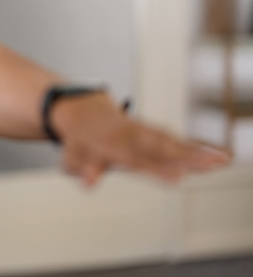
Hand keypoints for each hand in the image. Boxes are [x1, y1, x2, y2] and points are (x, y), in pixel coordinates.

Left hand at [53, 94, 230, 186]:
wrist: (83, 111)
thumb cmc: (78, 141)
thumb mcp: (71, 157)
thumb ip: (81, 169)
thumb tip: (89, 182)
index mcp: (111, 143)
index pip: (136, 159)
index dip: (156, 169)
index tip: (177, 178)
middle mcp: (131, 135)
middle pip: (161, 147)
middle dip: (185, 156)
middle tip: (209, 166)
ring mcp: (143, 131)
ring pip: (173, 141)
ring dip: (197, 151)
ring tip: (221, 161)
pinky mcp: (151, 132)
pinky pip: (175, 140)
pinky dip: (195, 147)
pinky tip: (217, 156)